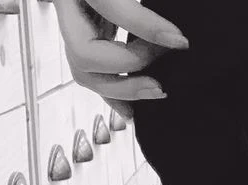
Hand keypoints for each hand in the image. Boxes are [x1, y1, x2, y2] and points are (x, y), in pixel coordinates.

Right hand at [54, 0, 188, 120]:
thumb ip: (142, 3)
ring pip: (84, 71)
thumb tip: (177, 33)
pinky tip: (134, 110)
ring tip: (157, 88)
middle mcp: (67, 3)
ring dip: (124, 88)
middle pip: (85, 55)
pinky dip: (114, 94)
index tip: (180, 41)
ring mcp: (70, 21)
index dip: (146, 27)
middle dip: (129, 69)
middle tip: (163, 72)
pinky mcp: (80, 36)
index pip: (111, 5)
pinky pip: (91, 75)